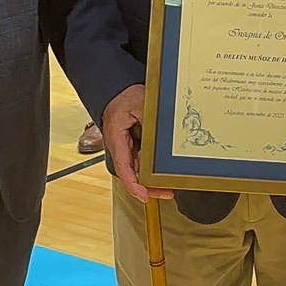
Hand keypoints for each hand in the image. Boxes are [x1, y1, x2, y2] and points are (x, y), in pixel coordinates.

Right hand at [102, 84, 173, 202]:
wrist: (118, 91)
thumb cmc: (124, 97)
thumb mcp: (140, 103)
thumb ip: (151, 119)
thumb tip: (165, 132)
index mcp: (116, 138)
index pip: (123, 167)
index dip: (133, 184)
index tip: (144, 195)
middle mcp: (119, 147)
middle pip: (131, 173)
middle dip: (147, 187)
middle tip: (166, 192)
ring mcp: (126, 148)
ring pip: (137, 170)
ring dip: (150, 180)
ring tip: (168, 187)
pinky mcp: (132, 146)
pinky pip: (141, 161)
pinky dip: (151, 169)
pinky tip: (163, 173)